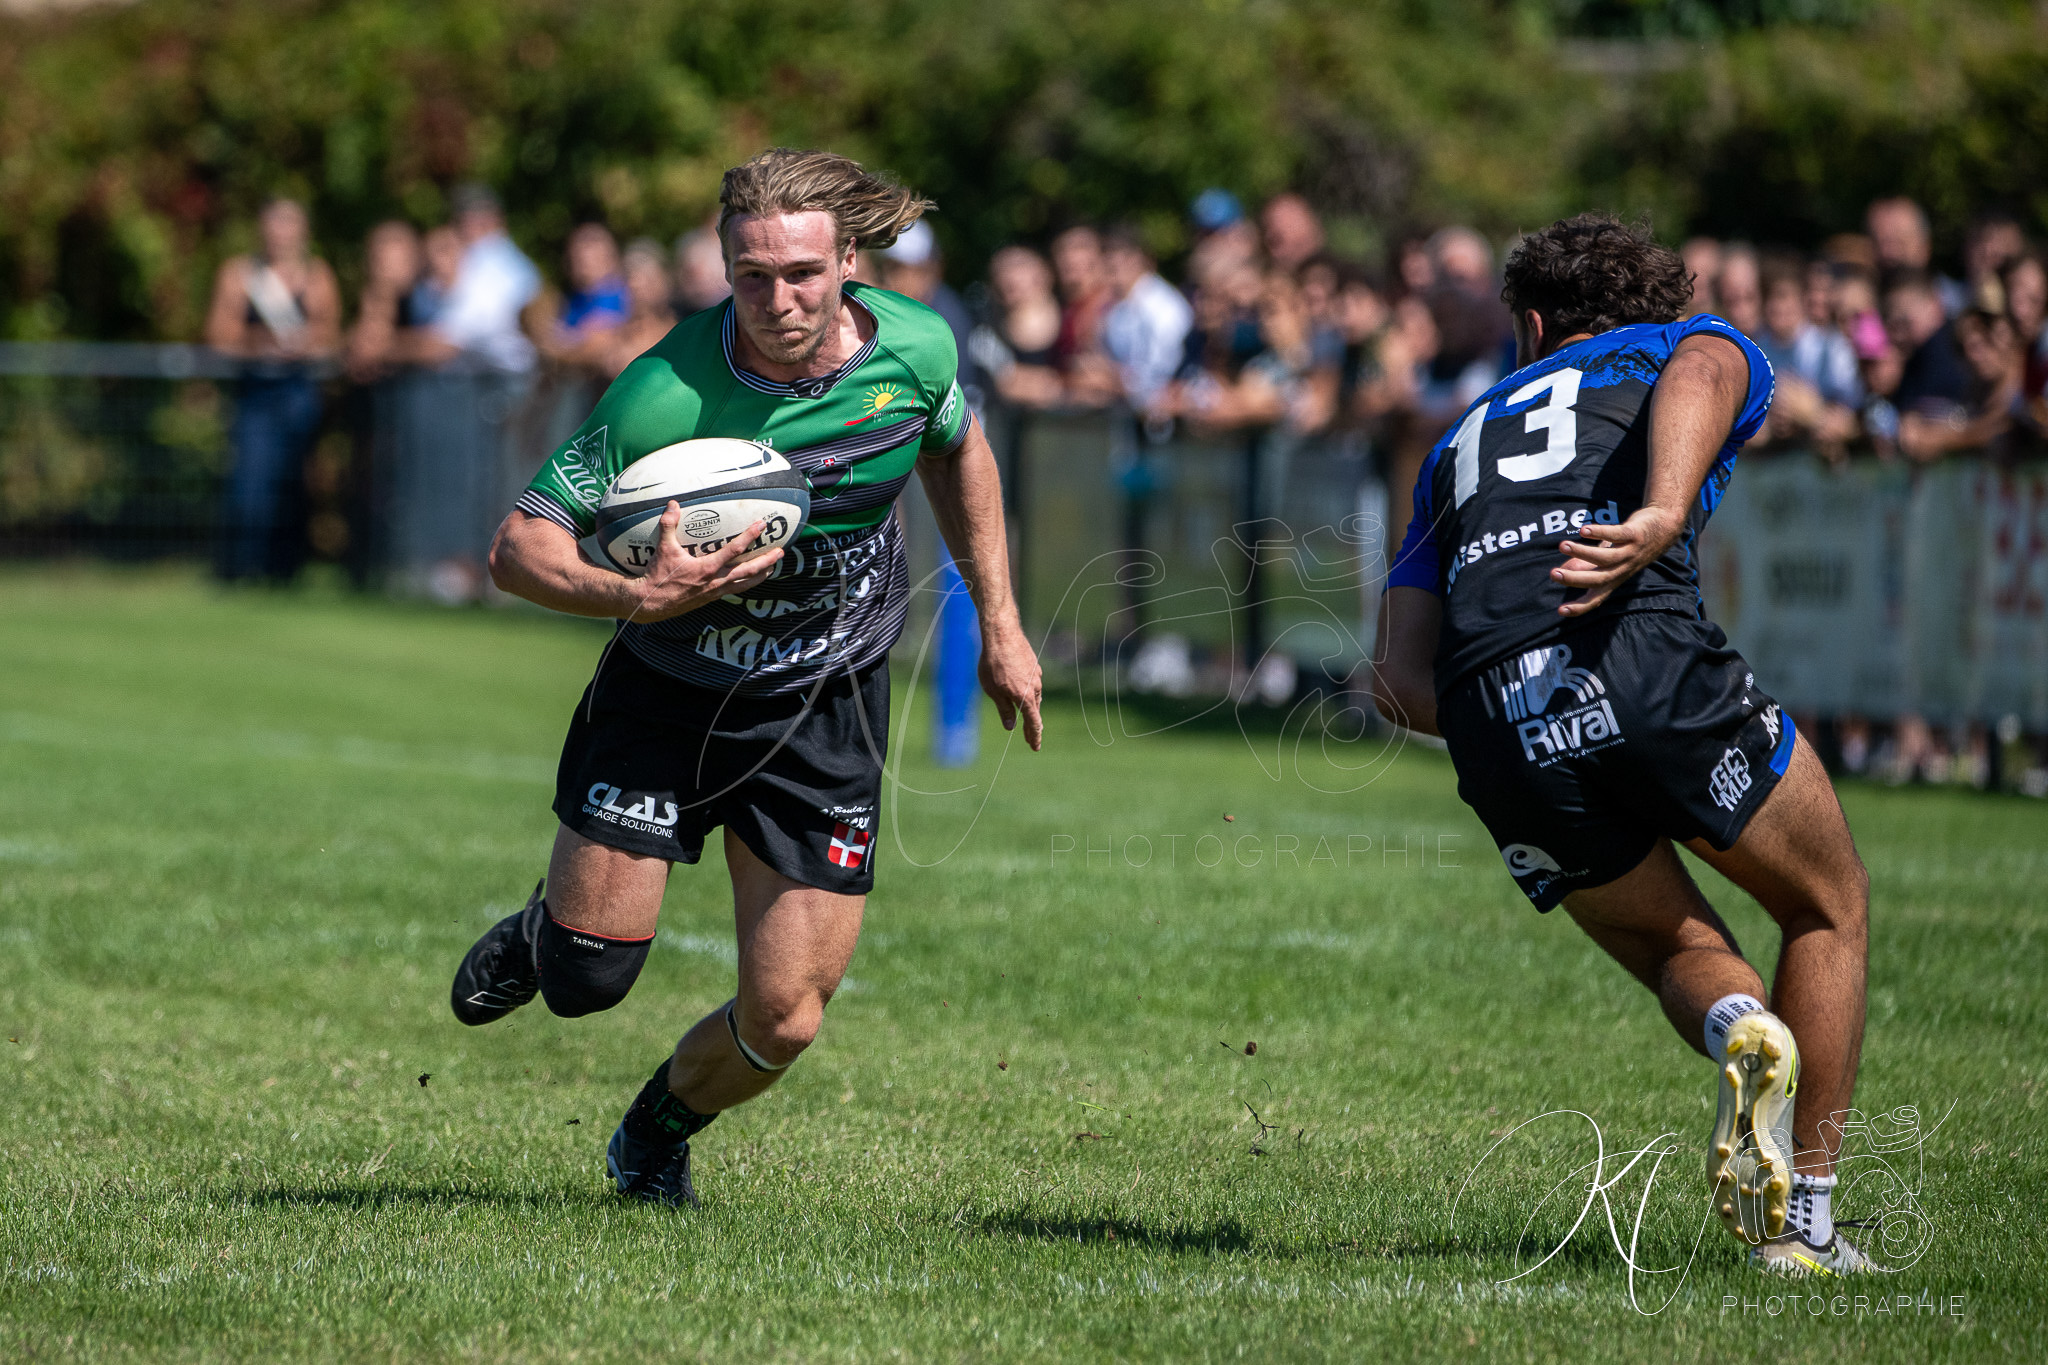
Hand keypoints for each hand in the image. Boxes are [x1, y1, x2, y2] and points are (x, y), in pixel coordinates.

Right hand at [628, 503, 782, 622]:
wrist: (651, 603)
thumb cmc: (658, 576)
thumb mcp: (663, 548)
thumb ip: (669, 524)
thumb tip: (673, 504)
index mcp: (707, 568)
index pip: (735, 550)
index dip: (750, 536)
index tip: (761, 525)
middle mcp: (716, 581)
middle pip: (749, 571)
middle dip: (767, 561)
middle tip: (781, 552)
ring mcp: (715, 592)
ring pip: (745, 584)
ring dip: (761, 575)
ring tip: (773, 567)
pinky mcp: (711, 598)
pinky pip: (734, 590)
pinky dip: (746, 583)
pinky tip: (749, 579)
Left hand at [977, 619, 1043, 750]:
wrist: (1002, 634)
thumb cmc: (993, 663)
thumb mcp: (993, 691)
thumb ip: (1004, 709)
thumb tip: (1010, 726)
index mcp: (1026, 697)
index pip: (1034, 723)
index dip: (1034, 736)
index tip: (1035, 747)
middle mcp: (1035, 687)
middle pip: (1035, 711)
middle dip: (1032, 727)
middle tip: (1030, 740)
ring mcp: (1036, 675)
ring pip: (1035, 697)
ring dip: (1030, 709)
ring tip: (1026, 720)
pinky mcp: (1033, 666)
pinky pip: (1033, 685)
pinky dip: (1028, 694)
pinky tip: (1022, 693)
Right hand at [1551, 506, 1683, 617]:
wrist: (1662, 528)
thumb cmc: (1629, 545)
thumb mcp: (1609, 558)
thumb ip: (1587, 564)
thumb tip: (1563, 569)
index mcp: (1614, 580)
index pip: (1596, 599)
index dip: (1580, 607)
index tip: (1561, 610)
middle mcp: (1622, 570)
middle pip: (1598, 580)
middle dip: (1575, 579)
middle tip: (1553, 575)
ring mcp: (1630, 553)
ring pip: (1605, 558)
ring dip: (1582, 552)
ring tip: (1562, 546)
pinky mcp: (1635, 535)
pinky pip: (1616, 536)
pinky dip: (1599, 533)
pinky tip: (1583, 531)